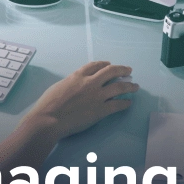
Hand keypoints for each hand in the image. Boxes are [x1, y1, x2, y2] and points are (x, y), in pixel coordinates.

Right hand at [21, 62, 138, 141]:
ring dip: (129, 86)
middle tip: (128, 71)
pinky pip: (118, 105)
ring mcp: (97, 96)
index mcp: (78, 76)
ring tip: (135, 86)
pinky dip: (125, 103)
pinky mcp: (101, 110)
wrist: (49, 119)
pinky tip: (129, 102)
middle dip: (122, 70)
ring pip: (119, 87)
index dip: (104, 64)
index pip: (95, 66)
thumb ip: (70, 83)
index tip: (109, 64)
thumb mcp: (59, 86)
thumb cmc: (48, 104)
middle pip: (111, 72)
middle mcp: (90, 83)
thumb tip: (74, 86)